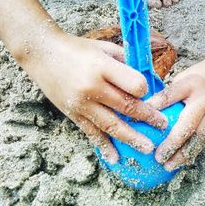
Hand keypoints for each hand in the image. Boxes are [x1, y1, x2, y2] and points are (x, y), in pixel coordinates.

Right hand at [22, 32, 167, 163]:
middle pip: (127, 107)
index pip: (135, 85)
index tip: (148, 92)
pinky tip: (114, 158)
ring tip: (147, 148)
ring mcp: (82, 103)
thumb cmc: (77, 48)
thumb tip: (146, 79)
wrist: (42, 53)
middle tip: (163, 127)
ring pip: (112, 125)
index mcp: (103, 67)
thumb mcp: (105, 48)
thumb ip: (125, 62)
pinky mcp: (73, 113)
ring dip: (132, 138)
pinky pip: (91, 132)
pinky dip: (104, 146)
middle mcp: (93, 87)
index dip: (145, 90)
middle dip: (148, 118)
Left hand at [147, 52, 204, 170]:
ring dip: (183, 154)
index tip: (142, 119)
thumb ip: (166, 95)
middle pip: (188, 126)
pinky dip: (192, 153)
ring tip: (169, 166)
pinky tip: (181, 162)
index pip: (170, 95)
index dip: (156, 107)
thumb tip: (144, 109)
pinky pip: (203, 140)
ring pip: (198, 138)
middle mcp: (204, 102)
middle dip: (173, 144)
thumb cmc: (198, 77)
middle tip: (159, 157)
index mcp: (192, 86)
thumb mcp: (181, 79)